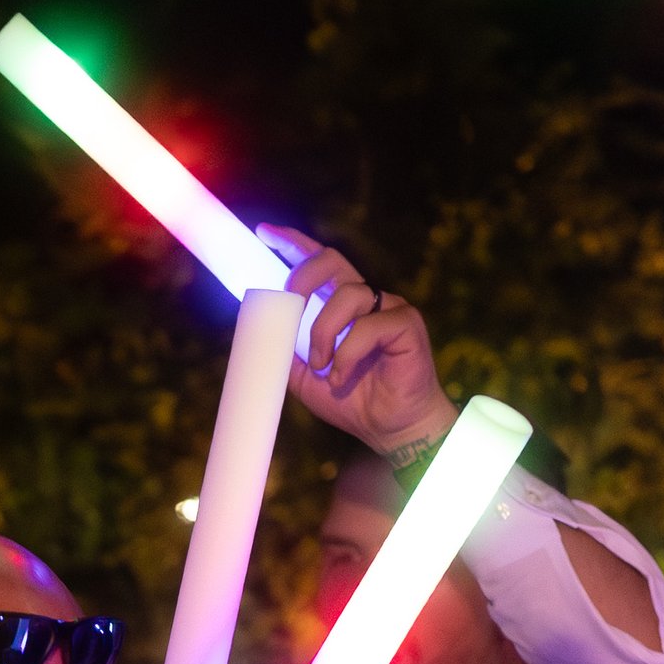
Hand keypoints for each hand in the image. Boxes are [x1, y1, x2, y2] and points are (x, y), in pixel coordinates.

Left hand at [259, 233, 455, 457]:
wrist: (388, 429)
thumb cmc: (351, 400)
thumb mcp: (303, 378)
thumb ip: (284, 351)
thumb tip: (257, 329)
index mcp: (340, 306)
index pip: (318, 263)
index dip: (292, 244)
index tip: (264, 234)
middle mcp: (365, 299)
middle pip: (331, 259)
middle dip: (302, 276)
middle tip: (290, 305)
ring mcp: (388, 308)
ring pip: (348, 295)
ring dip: (323, 332)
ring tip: (322, 366)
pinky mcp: (406, 323)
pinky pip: (369, 326)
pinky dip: (348, 354)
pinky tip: (343, 377)